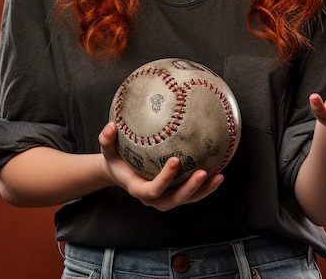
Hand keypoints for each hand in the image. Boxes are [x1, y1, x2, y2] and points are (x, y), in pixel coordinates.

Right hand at [98, 122, 223, 210]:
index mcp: (138, 189)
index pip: (153, 189)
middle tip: (203, 172)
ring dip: (203, 190)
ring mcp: (165, 198)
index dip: (165, 179)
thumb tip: (111, 126)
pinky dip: (205, 186)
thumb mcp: (107, 149)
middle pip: (174, 200)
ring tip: (218, 176)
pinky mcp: (174, 193)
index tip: (176, 160)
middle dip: (190, 189)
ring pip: (187, 199)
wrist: (119, 172)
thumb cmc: (115, 158)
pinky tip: (219, 171)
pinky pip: (192, 193)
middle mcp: (153, 198)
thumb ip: (106, 139)